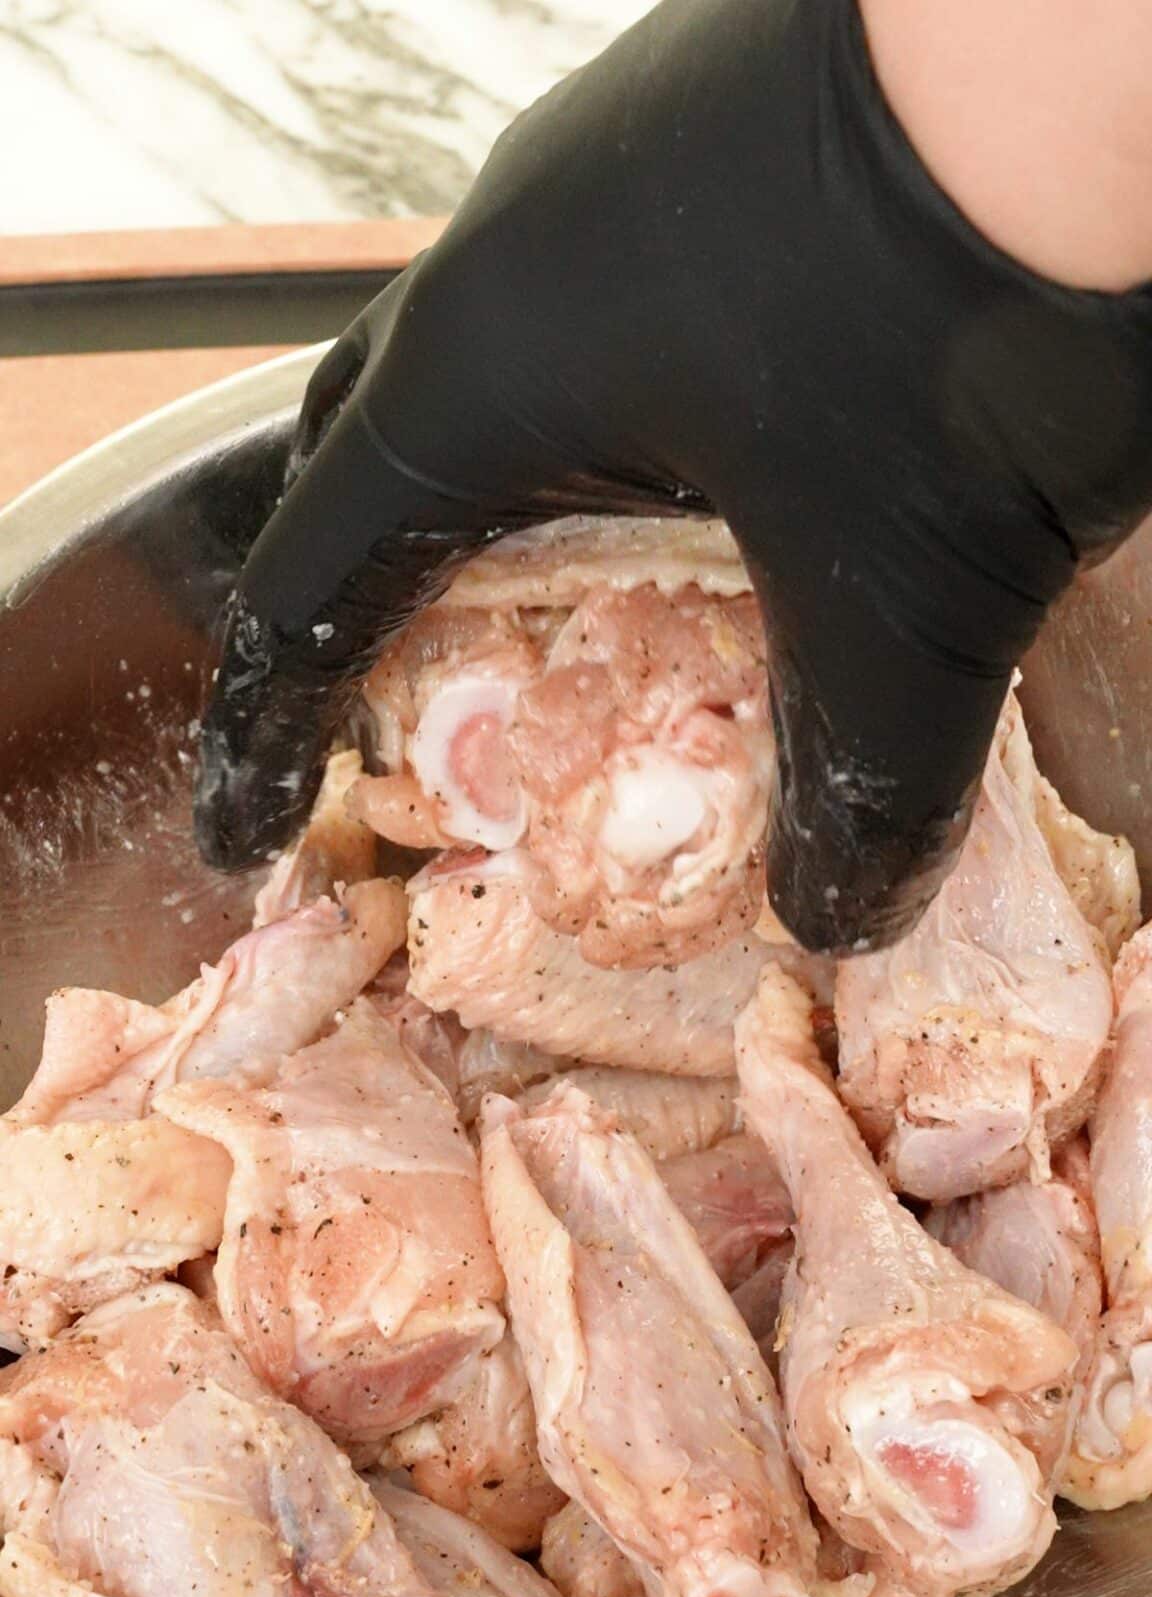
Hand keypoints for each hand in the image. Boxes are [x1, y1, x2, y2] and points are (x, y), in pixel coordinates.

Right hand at [196, 0, 1151, 951]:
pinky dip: (608, 428)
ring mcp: (614, 180)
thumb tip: (842, 916)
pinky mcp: (712, 148)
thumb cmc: (963, 304)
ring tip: (555, 615)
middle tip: (401, 710)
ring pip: (495, 366)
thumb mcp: (912, 594)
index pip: (318, 573)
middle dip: (366, 588)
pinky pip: (602, 311)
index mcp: (487, 366)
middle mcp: (517, 255)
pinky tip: (707, 482)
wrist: (1103, 20)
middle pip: (375, 447)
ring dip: (499, 498)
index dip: (273, 720)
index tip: (253, 827)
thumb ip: (862, 774)